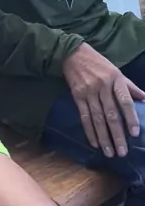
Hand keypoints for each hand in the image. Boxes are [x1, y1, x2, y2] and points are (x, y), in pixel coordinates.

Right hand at [63, 43, 144, 157]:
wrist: (72, 53)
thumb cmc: (98, 63)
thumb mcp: (116, 70)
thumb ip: (129, 86)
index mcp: (116, 79)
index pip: (125, 101)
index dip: (130, 117)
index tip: (134, 133)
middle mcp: (103, 86)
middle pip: (111, 114)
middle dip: (117, 134)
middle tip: (122, 152)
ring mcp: (89, 91)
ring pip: (97, 118)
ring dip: (104, 137)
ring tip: (109, 153)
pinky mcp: (77, 95)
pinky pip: (84, 116)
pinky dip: (89, 131)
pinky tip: (94, 143)